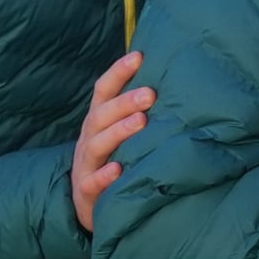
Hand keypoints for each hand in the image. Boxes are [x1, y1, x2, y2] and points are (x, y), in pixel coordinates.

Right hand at [72, 51, 148, 232]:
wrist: (88, 202)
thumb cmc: (112, 159)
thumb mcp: (119, 133)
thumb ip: (137, 112)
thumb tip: (173, 84)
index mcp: (98, 120)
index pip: (103, 91)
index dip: (118, 72)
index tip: (139, 56)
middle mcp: (89, 138)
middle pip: (101, 114)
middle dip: (125, 102)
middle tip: (150, 93)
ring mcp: (85, 163)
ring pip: (97, 144)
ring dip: (118, 131)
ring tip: (141, 122)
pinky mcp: (86, 190)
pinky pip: (92, 182)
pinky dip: (104, 176)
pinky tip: (118, 170)